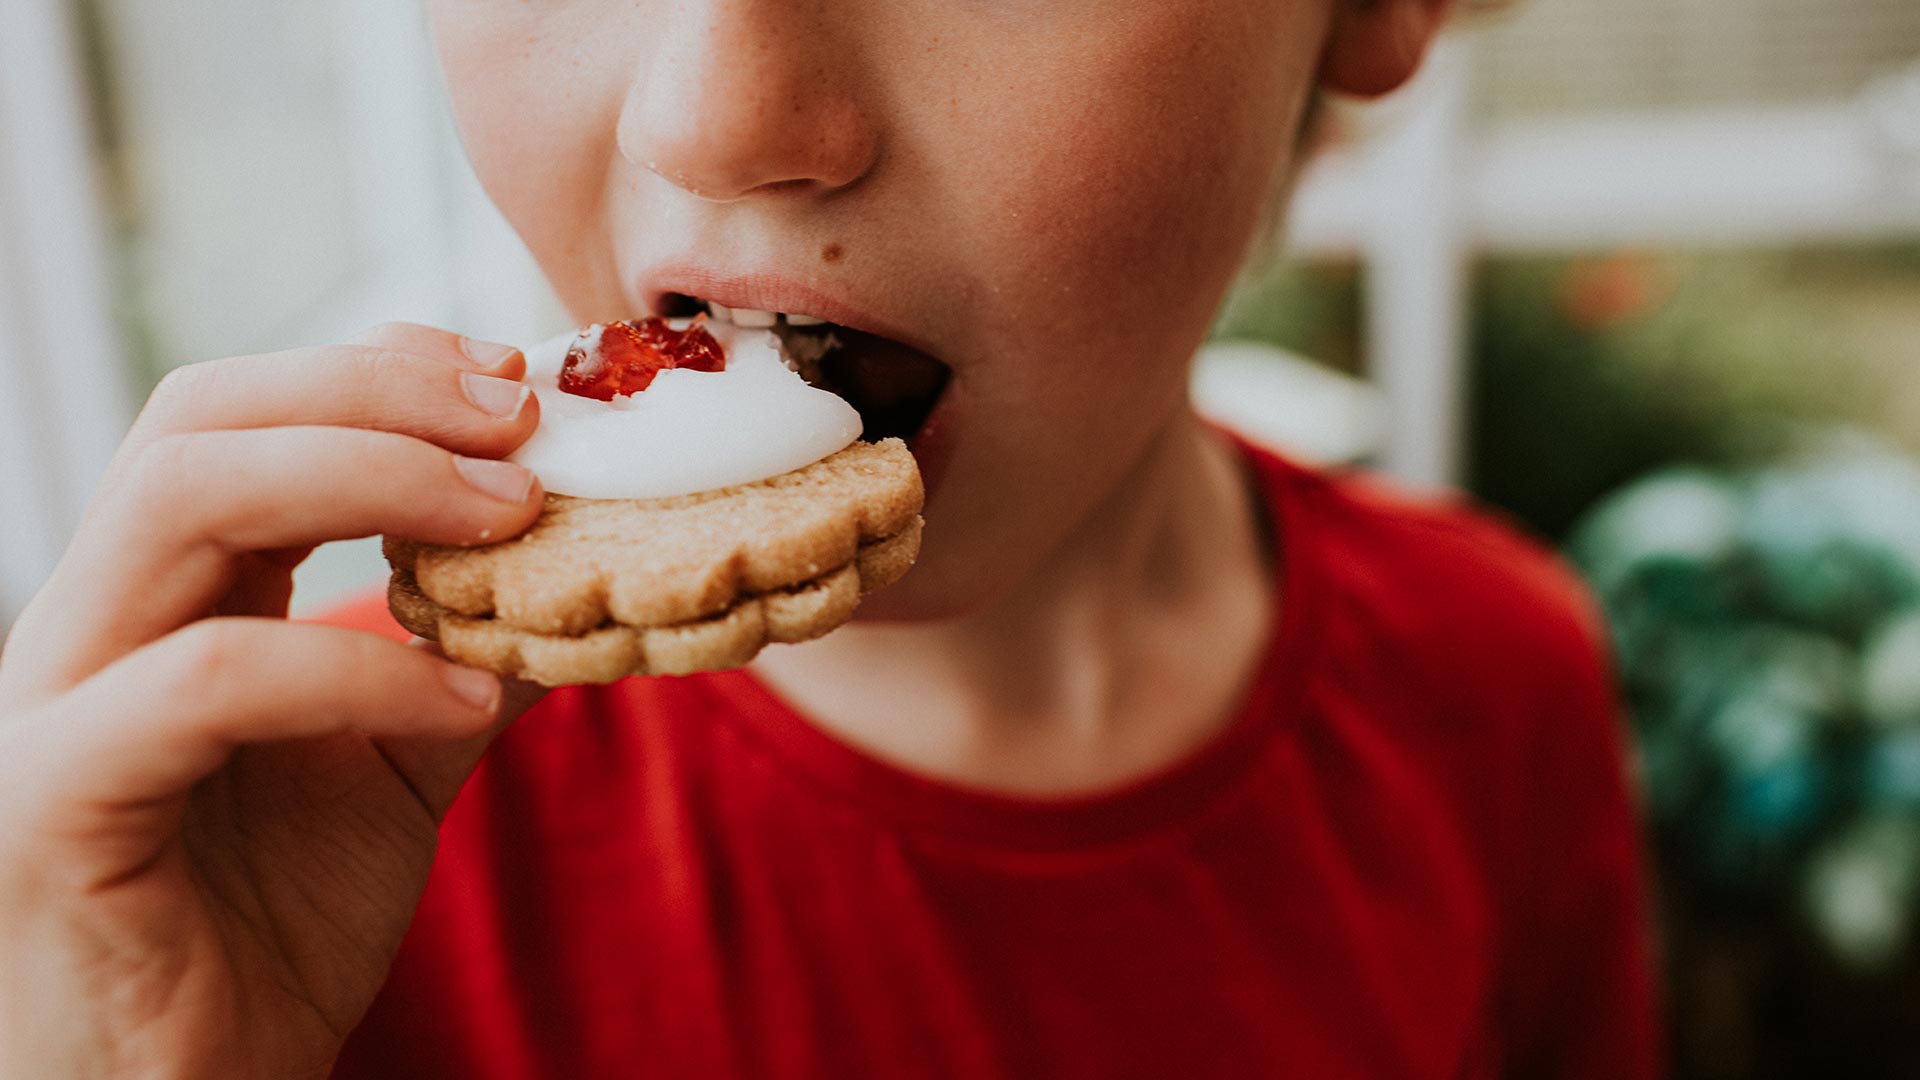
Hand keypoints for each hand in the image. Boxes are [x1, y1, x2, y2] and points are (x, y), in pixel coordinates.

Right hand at [0, 324, 547, 1077]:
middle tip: (524, 420)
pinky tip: (464, 692)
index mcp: (163, 598)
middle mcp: (92, 625)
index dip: (377, 373)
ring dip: (370, 479)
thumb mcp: (397, 762)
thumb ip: (458, 655)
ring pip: (179, 502)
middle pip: (201, 421)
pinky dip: (358, 667)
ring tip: (513, 517)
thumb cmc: (273, 925)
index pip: (239, 415)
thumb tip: (574, 576)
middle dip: (378, 393)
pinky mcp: (59, 801)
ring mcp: (58, 705)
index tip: (513, 384)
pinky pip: (209, 683)